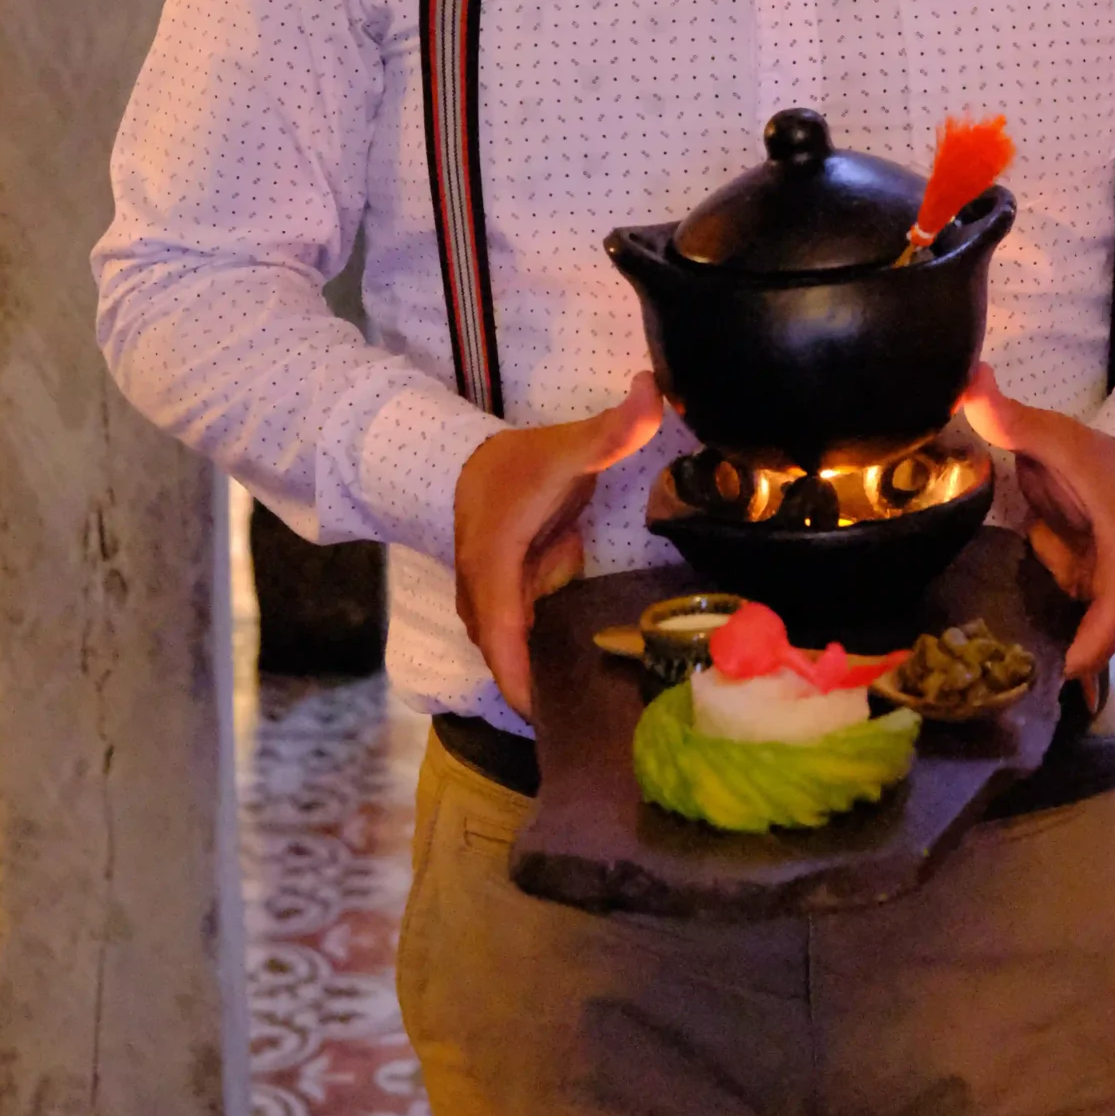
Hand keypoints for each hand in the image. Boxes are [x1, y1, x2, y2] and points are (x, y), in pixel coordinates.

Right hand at [454, 374, 663, 717]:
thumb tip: (653, 388)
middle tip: (582, 726)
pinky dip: (536, 661)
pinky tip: (574, 681)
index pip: (501, 633)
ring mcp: (485, 602)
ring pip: (507, 652)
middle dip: (533, 692)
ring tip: (583, 714)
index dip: (518, 677)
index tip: (542, 715)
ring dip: (534, 679)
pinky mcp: (499, 604)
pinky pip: (516, 641)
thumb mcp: (571, 445)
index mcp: (494, 564)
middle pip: (503, 656)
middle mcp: (481, 593)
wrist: (461, 461)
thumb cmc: (520, 463)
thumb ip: (615, 426)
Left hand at [961, 364, 1114, 701]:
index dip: (1105, 618)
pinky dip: (1085, 653)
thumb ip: (1004, 411)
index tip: (1077, 658)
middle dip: (1097, 645)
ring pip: (1112, 618)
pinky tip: (1073, 697)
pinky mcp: (1101, 585)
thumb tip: (966, 377)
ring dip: (1089, 650)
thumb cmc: (1069, 444)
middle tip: (1055, 684)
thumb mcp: (1037, 427)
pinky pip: (1097, 622)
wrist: (1101, 456)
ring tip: (1052, 689)